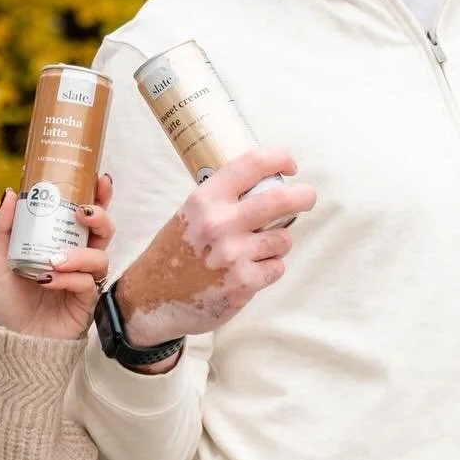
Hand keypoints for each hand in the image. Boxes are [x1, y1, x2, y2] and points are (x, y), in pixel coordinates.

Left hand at [0, 174, 114, 341]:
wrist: (9, 344)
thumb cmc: (9, 305)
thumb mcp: (0, 262)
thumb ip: (6, 229)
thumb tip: (12, 192)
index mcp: (61, 245)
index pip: (85, 217)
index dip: (98, 197)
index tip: (100, 178)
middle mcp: (77, 261)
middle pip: (104, 232)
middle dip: (101, 216)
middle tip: (85, 211)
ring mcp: (84, 282)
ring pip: (100, 257)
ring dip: (80, 253)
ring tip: (56, 259)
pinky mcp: (86, 304)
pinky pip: (88, 284)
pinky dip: (70, 278)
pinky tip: (50, 280)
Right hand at [114, 148, 317, 347]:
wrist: (151, 299)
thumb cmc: (174, 253)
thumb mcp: (190, 214)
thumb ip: (224, 201)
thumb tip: (269, 186)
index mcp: (205, 199)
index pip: (252, 164)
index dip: (279, 159)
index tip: (290, 166)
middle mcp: (219, 223)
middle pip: (281, 199)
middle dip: (303, 196)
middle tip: (307, 197)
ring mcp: (233, 255)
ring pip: (283, 239)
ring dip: (277, 243)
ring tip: (254, 251)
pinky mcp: (244, 283)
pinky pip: (277, 267)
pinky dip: (269, 269)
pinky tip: (246, 272)